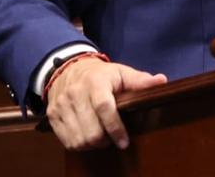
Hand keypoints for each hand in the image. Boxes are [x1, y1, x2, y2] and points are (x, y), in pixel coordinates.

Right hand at [45, 57, 166, 150]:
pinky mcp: (52, 115)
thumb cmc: (101, 75)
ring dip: (93, 145)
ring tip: (101, 138)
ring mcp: (61, 104)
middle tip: (113, 138)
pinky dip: (79, 145)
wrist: (68, 68)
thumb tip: (162, 81)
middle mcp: (75, 92)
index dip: (115, 128)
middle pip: (91, 130)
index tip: (124, 141)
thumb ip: (140, 80)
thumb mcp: (121, 72)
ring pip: (79, 139)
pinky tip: (88, 138)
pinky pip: (67, 141)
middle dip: (105, 140)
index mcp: (95, 81)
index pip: (104, 107)